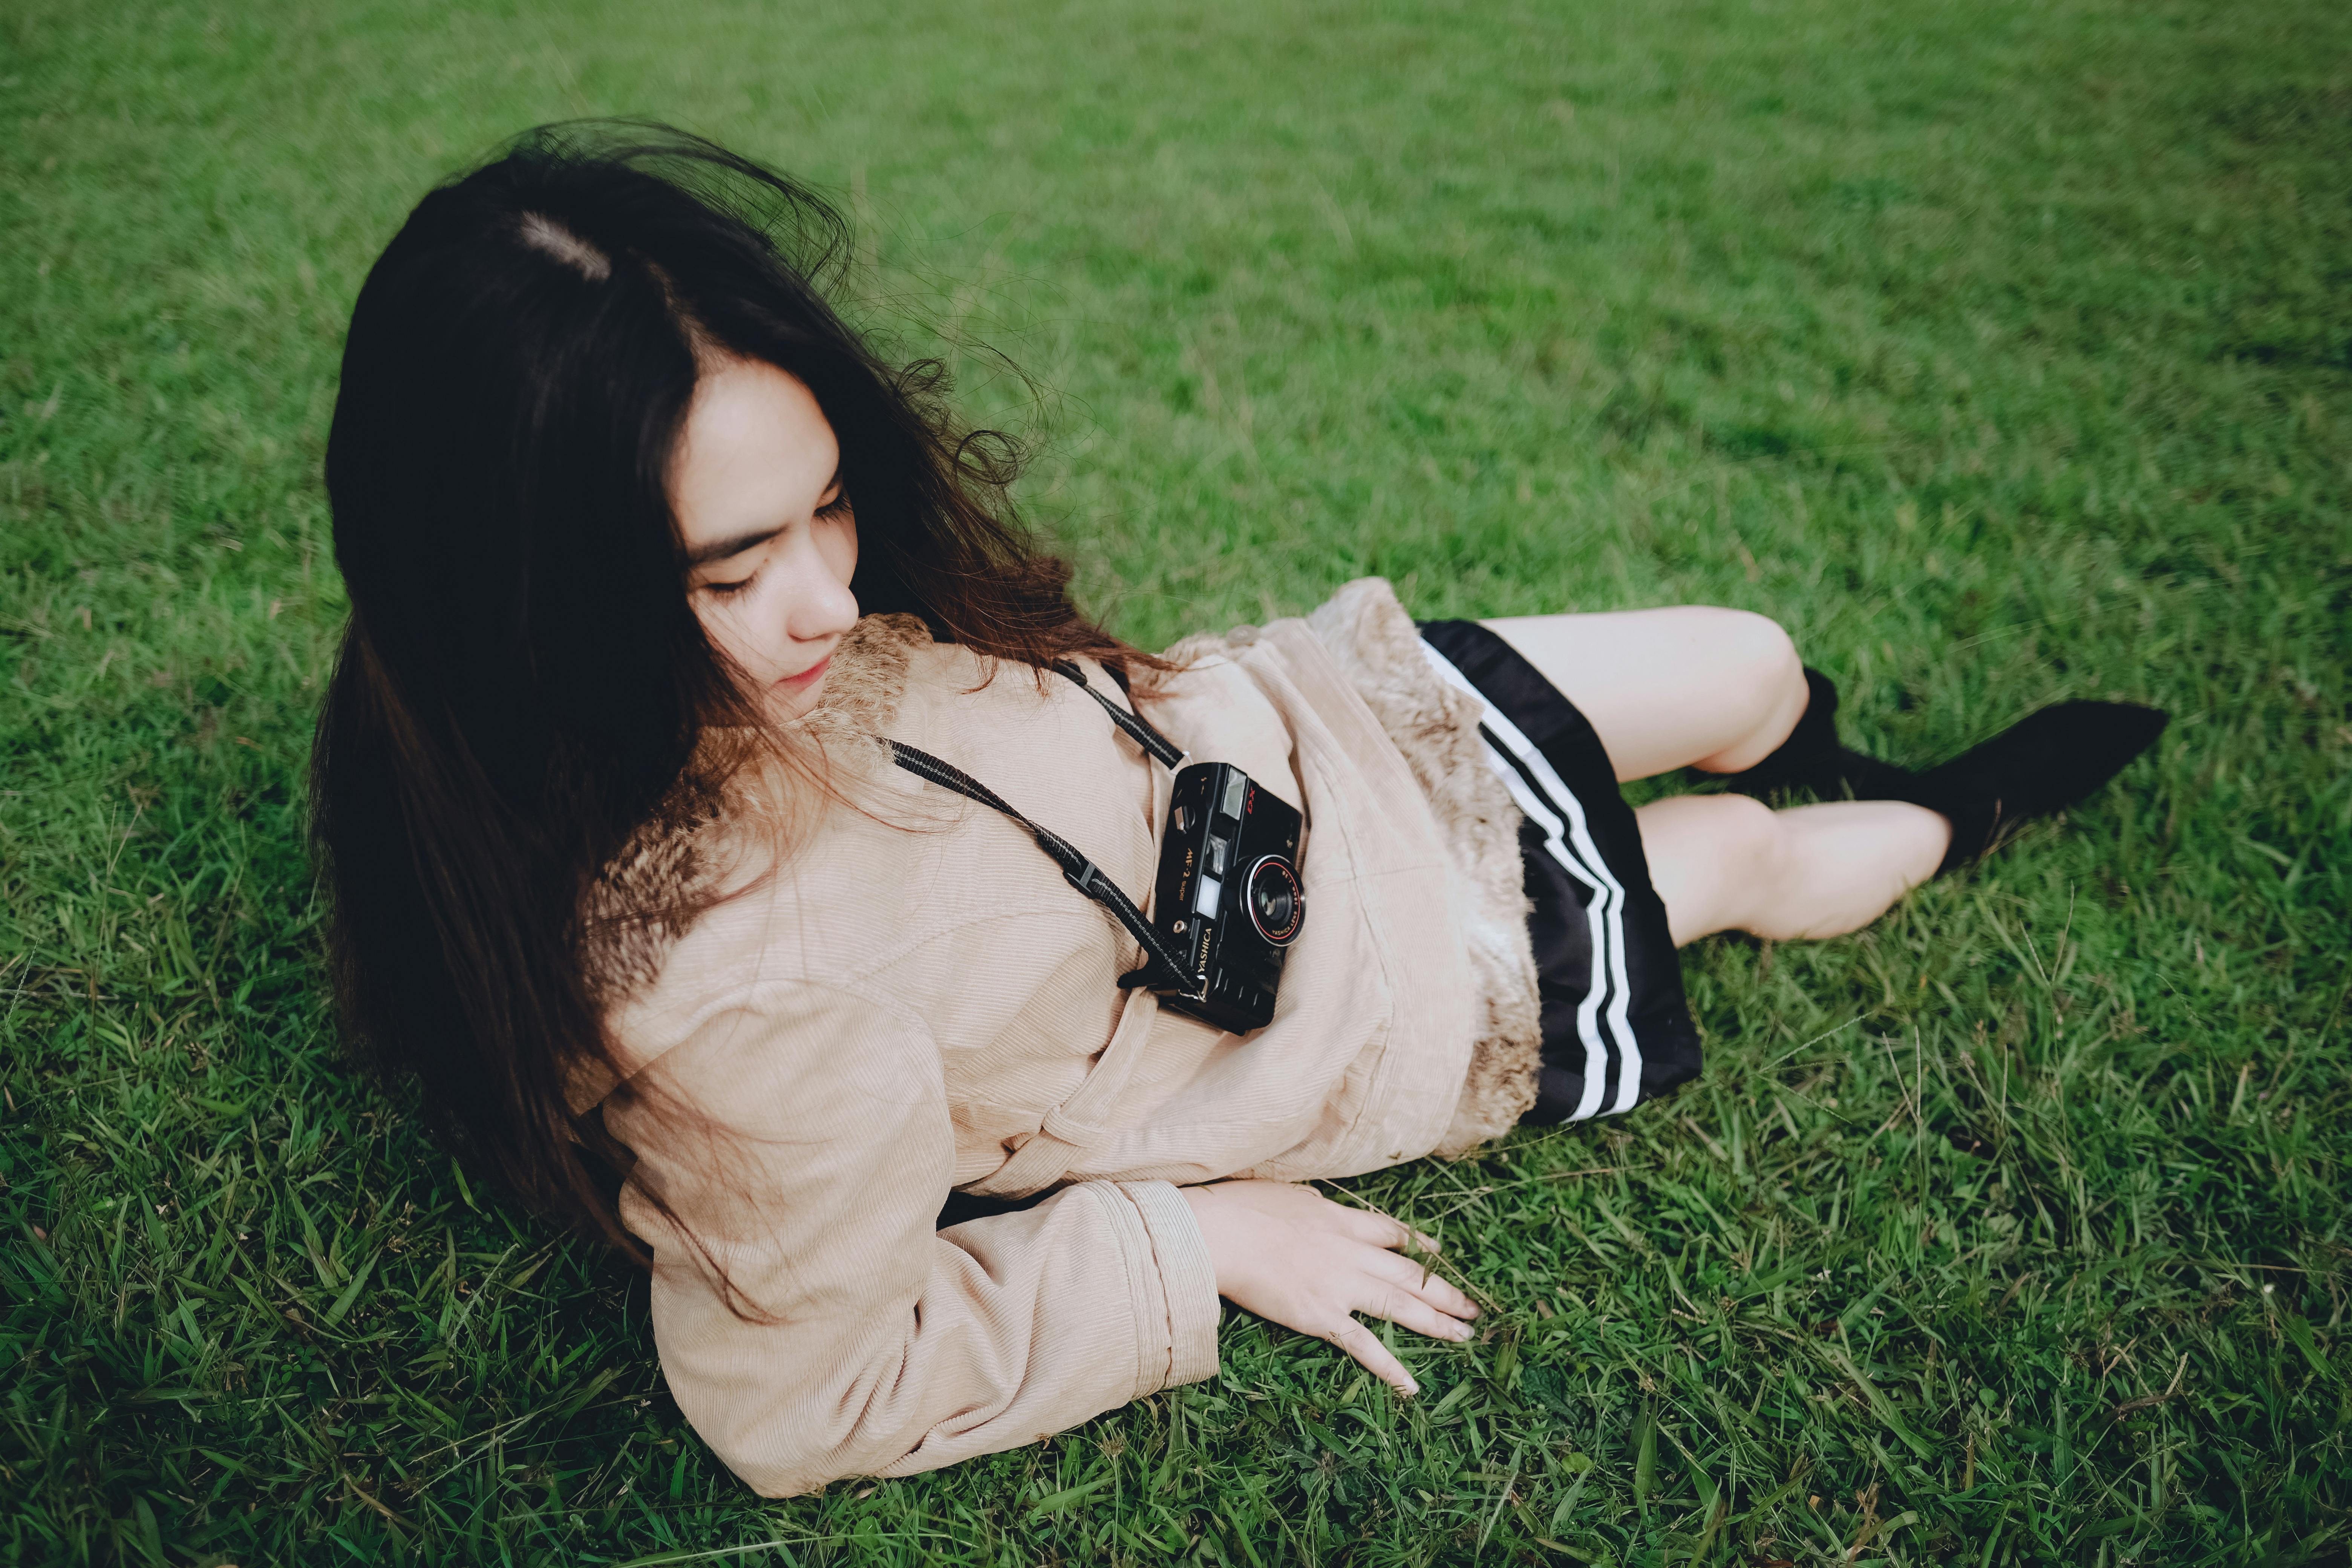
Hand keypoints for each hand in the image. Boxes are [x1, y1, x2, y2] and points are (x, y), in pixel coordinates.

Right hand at [1179, 1179, 1477, 1395]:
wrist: (1223, 1235)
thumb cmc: (1244, 1209)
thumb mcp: (1289, 1194)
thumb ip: (1312, 1205)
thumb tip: (1319, 1205)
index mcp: (1342, 1221)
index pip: (1392, 1233)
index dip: (1419, 1245)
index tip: (1439, 1252)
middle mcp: (1352, 1254)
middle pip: (1410, 1274)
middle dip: (1445, 1292)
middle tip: (1473, 1307)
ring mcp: (1341, 1287)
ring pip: (1401, 1306)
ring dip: (1437, 1323)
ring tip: (1465, 1336)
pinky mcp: (1322, 1317)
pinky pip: (1363, 1345)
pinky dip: (1389, 1367)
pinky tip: (1411, 1385)